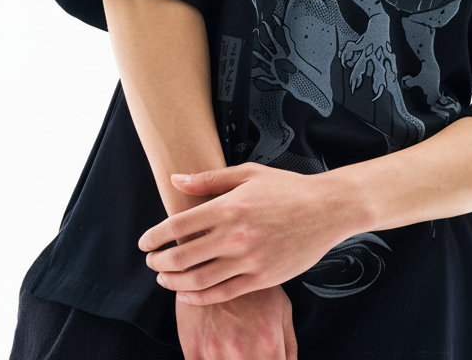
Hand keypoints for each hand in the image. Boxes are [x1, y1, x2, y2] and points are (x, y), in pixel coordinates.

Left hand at [138, 162, 353, 304]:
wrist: (326, 209)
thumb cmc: (288, 188)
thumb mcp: (249, 174)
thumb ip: (210, 179)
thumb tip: (176, 180)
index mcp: (229, 207)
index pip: (178, 226)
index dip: (155, 237)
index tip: (145, 243)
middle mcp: (235, 236)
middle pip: (182, 257)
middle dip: (159, 263)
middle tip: (151, 262)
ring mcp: (248, 260)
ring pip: (198, 280)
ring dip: (174, 283)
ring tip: (164, 279)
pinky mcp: (262, 278)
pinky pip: (222, 293)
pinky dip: (198, 297)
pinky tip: (187, 294)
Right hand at [176, 285, 296, 358]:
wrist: (212, 257)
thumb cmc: (250, 285)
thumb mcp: (281, 308)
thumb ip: (288, 345)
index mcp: (269, 344)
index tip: (268, 356)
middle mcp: (243, 352)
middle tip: (247, 349)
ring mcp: (215, 353)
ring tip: (233, 346)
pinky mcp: (193, 351)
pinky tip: (216, 353)